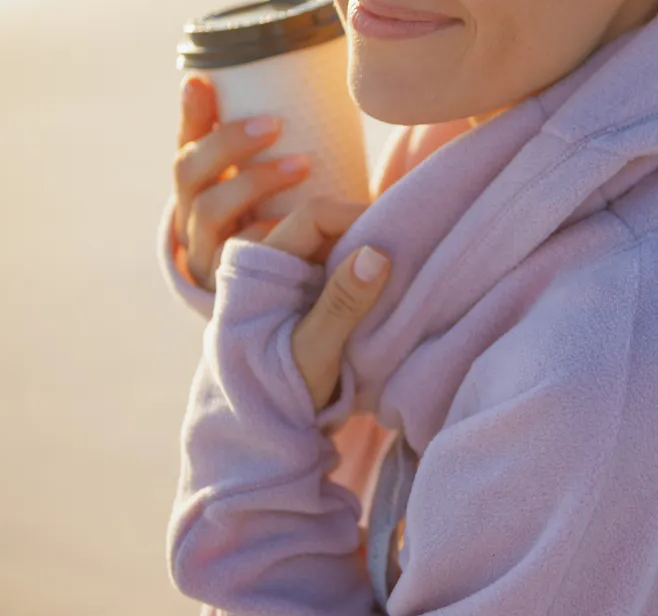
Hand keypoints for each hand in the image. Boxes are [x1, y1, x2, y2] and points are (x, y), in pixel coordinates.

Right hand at [172, 74, 312, 290]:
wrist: (286, 301)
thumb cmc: (287, 224)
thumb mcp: (278, 184)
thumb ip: (283, 147)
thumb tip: (309, 86)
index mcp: (201, 186)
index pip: (186, 144)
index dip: (190, 114)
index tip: (201, 82)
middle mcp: (193, 215)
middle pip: (188, 173)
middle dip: (227, 143)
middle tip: (276, 124)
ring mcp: (205, 251)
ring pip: (209, 212)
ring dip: (252, 183)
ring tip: (301, 165)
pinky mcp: (228, 284)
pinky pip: (237, 258)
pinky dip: (263, 236)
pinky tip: (289, 223)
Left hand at [260, 196, 390, 412]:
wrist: (254, 440)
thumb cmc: (275, 397)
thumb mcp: (313, 352)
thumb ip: (342, 303)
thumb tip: (376, 253)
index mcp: (261, 268)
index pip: (313, 217)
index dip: (355, 217)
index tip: (393, 237)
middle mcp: (271, 268)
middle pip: (325, 229)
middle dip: (365, 236)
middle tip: (403, 255)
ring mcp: (287, 286)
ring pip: (332, 251)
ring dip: (364, 259)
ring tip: (397, 276)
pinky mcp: (302, 305)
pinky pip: (334, 274)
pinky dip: (360, 279)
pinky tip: (383, 296)